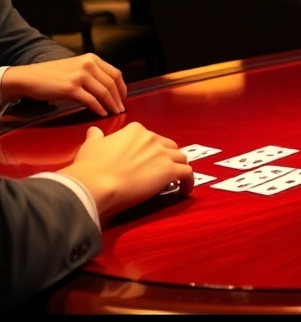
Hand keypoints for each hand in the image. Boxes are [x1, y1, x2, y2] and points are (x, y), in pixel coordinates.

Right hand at [1, 54, 126, 116]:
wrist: (29, 78)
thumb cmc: (52, 75)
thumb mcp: (76, 67)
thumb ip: (92, 73)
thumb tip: (109, 89)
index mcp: (91, 58)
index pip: (115, 73)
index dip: (122, 88)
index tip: (123, 98)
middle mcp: (88, 64)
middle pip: (112, 83)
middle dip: (119, 98)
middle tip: (121, 109)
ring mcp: (80, 76)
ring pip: (104, 92)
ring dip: (111, 104)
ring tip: (114, 113)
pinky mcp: (71, 88)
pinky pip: (91, 100)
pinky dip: (99, 108)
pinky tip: (102, 114)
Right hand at [58, 123, 192, 219]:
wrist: (95, 184)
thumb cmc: (90, 167)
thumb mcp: (90, 146)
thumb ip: (97, 137)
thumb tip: (94, 131)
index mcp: (135, 130)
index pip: (151, 138)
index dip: (150, 150)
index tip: (146, 160)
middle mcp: (152, 139)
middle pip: (169, 147)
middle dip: (167, 157)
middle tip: (161, 170)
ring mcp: (162, 154)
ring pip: (181, 158)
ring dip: (179, 168)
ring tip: (175, 180)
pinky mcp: (169, 171)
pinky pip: (188, 173)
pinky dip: (188, 181)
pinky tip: (184, 190)